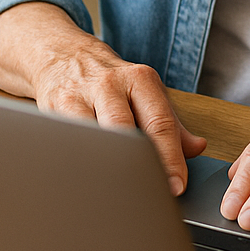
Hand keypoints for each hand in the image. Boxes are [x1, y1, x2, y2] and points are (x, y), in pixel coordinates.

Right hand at [0, 2, 205, 194]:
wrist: (63, 55)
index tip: (176, 186)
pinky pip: (68, 140)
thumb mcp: (145, 92)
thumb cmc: (110, 81)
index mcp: (140, 80)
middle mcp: (111, 84)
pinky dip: (79, 163)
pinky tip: (87, 181)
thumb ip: (172, 122)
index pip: (160, 122)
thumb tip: (197, 148)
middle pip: (126, 129)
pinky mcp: (52, 110)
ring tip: (118, 194)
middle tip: (150, 195)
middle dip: (140, 165)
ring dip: (107, 167)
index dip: (170, 158)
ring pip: (95, 137)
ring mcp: (79, 96)